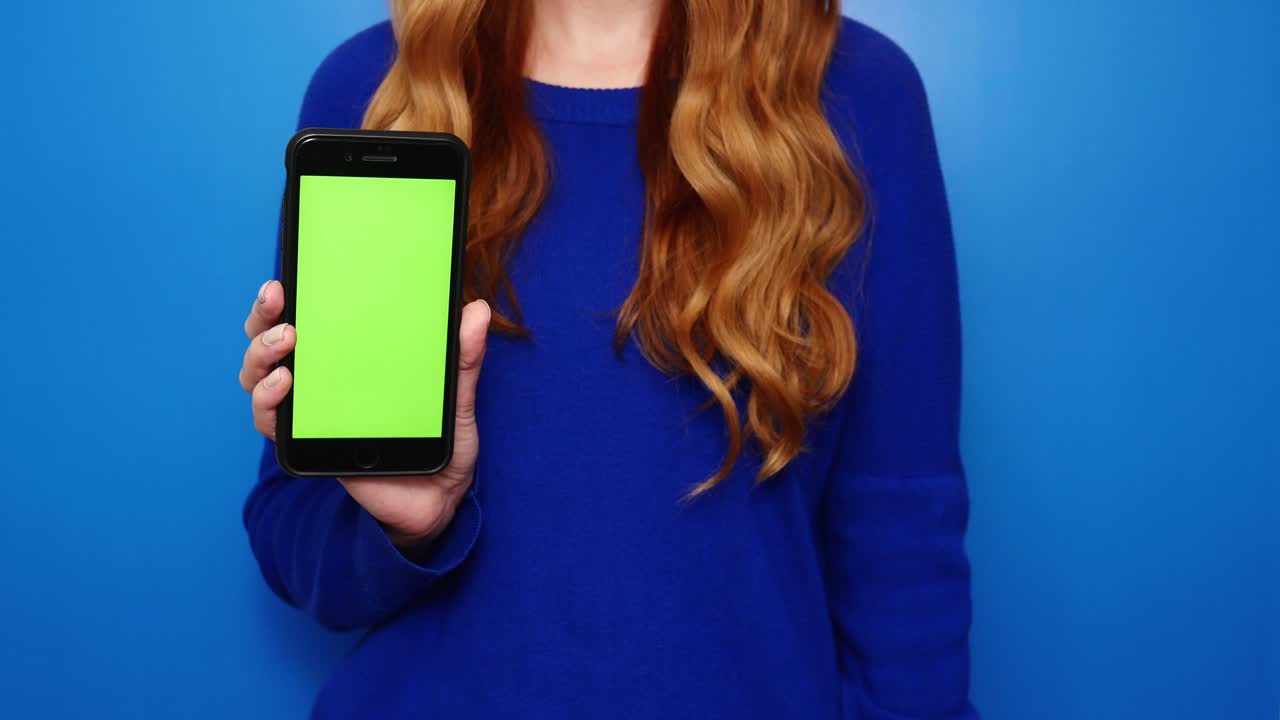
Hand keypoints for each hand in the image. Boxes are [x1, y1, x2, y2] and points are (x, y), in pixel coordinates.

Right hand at [240, 279, 491, 550]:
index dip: (285, 297)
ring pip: (259, 377)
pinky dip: (268, 402)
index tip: (285, 277)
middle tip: (277, 299)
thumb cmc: (440, 441)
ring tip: (285, 344)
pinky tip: (283, 387)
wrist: (438, 499)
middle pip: (268, 341)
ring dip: (261, 355)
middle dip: (263, 316)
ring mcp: (310, 412)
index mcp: (349, 358)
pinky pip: (272, 422)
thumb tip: (478, 310)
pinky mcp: (306, 446)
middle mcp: (320, 382)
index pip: (305, 317)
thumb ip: (462, 357)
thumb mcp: (455, 396)